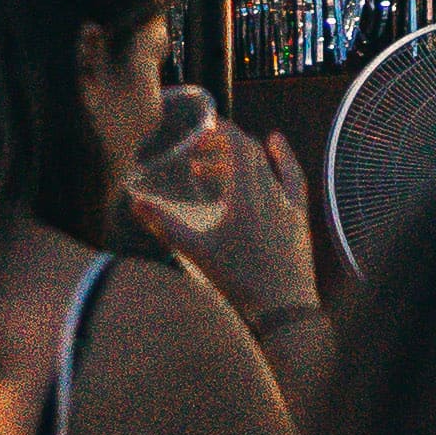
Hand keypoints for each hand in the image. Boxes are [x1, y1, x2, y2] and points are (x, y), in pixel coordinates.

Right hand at [154, 120, 324, 320]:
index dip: (221, 129)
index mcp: (245, 196)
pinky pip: (293, 177)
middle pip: (250, 152)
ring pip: (267, 165)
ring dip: (241, 159)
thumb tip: (136, 203)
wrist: (283, 308)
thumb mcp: (196, 252)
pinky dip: (284, 157)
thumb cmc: (238, 280)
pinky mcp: (299, 215)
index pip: (238, 145)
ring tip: (214, 168)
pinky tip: (276, 143)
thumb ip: (165, 225)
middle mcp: (270, 192)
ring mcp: (288, 203)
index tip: (201, 126)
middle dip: (222, 144)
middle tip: (197, 152)